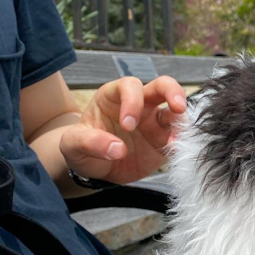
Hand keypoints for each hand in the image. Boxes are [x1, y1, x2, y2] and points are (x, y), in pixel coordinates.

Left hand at [60, 76, 186, 184]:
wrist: (95, 169)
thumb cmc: (81, 148)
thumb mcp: (73, 145)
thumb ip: (90, 142)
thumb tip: (118, 149)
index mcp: (115, 96)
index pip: (130, 86)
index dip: (132, 101)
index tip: (127, 125)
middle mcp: (140, 104)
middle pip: (163, 86)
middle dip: (173, 92)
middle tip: (178, 107)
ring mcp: (155, 122)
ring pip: (176, 111)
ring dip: (182, 122)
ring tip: (175, 142)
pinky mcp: (164, 140)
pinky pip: (179, 137)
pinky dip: (182, 143)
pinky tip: (177, 152)